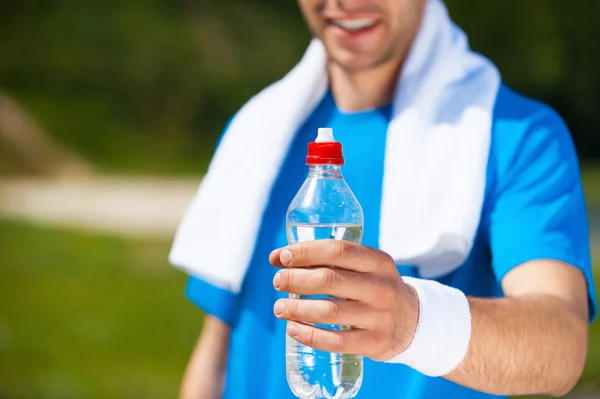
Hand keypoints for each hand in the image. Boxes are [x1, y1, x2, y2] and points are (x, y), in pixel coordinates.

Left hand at [269, 240, 418, 360]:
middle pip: (329, 280)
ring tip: (279, 308)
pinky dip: (309, 335)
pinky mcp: (375, 343)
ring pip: (329, 312)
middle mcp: (382, 287)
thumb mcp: (365, 267)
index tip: (281, 257)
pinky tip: (292, 329)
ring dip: (297, 309)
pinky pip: (336, 341)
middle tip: (278, 282)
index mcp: (379, 261)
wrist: (413, 321)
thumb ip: (328, 261)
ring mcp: (380, 316)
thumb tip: (277, 257)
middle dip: (295, 280)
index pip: (338, 250)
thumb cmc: (374, 288)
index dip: (305, 252)